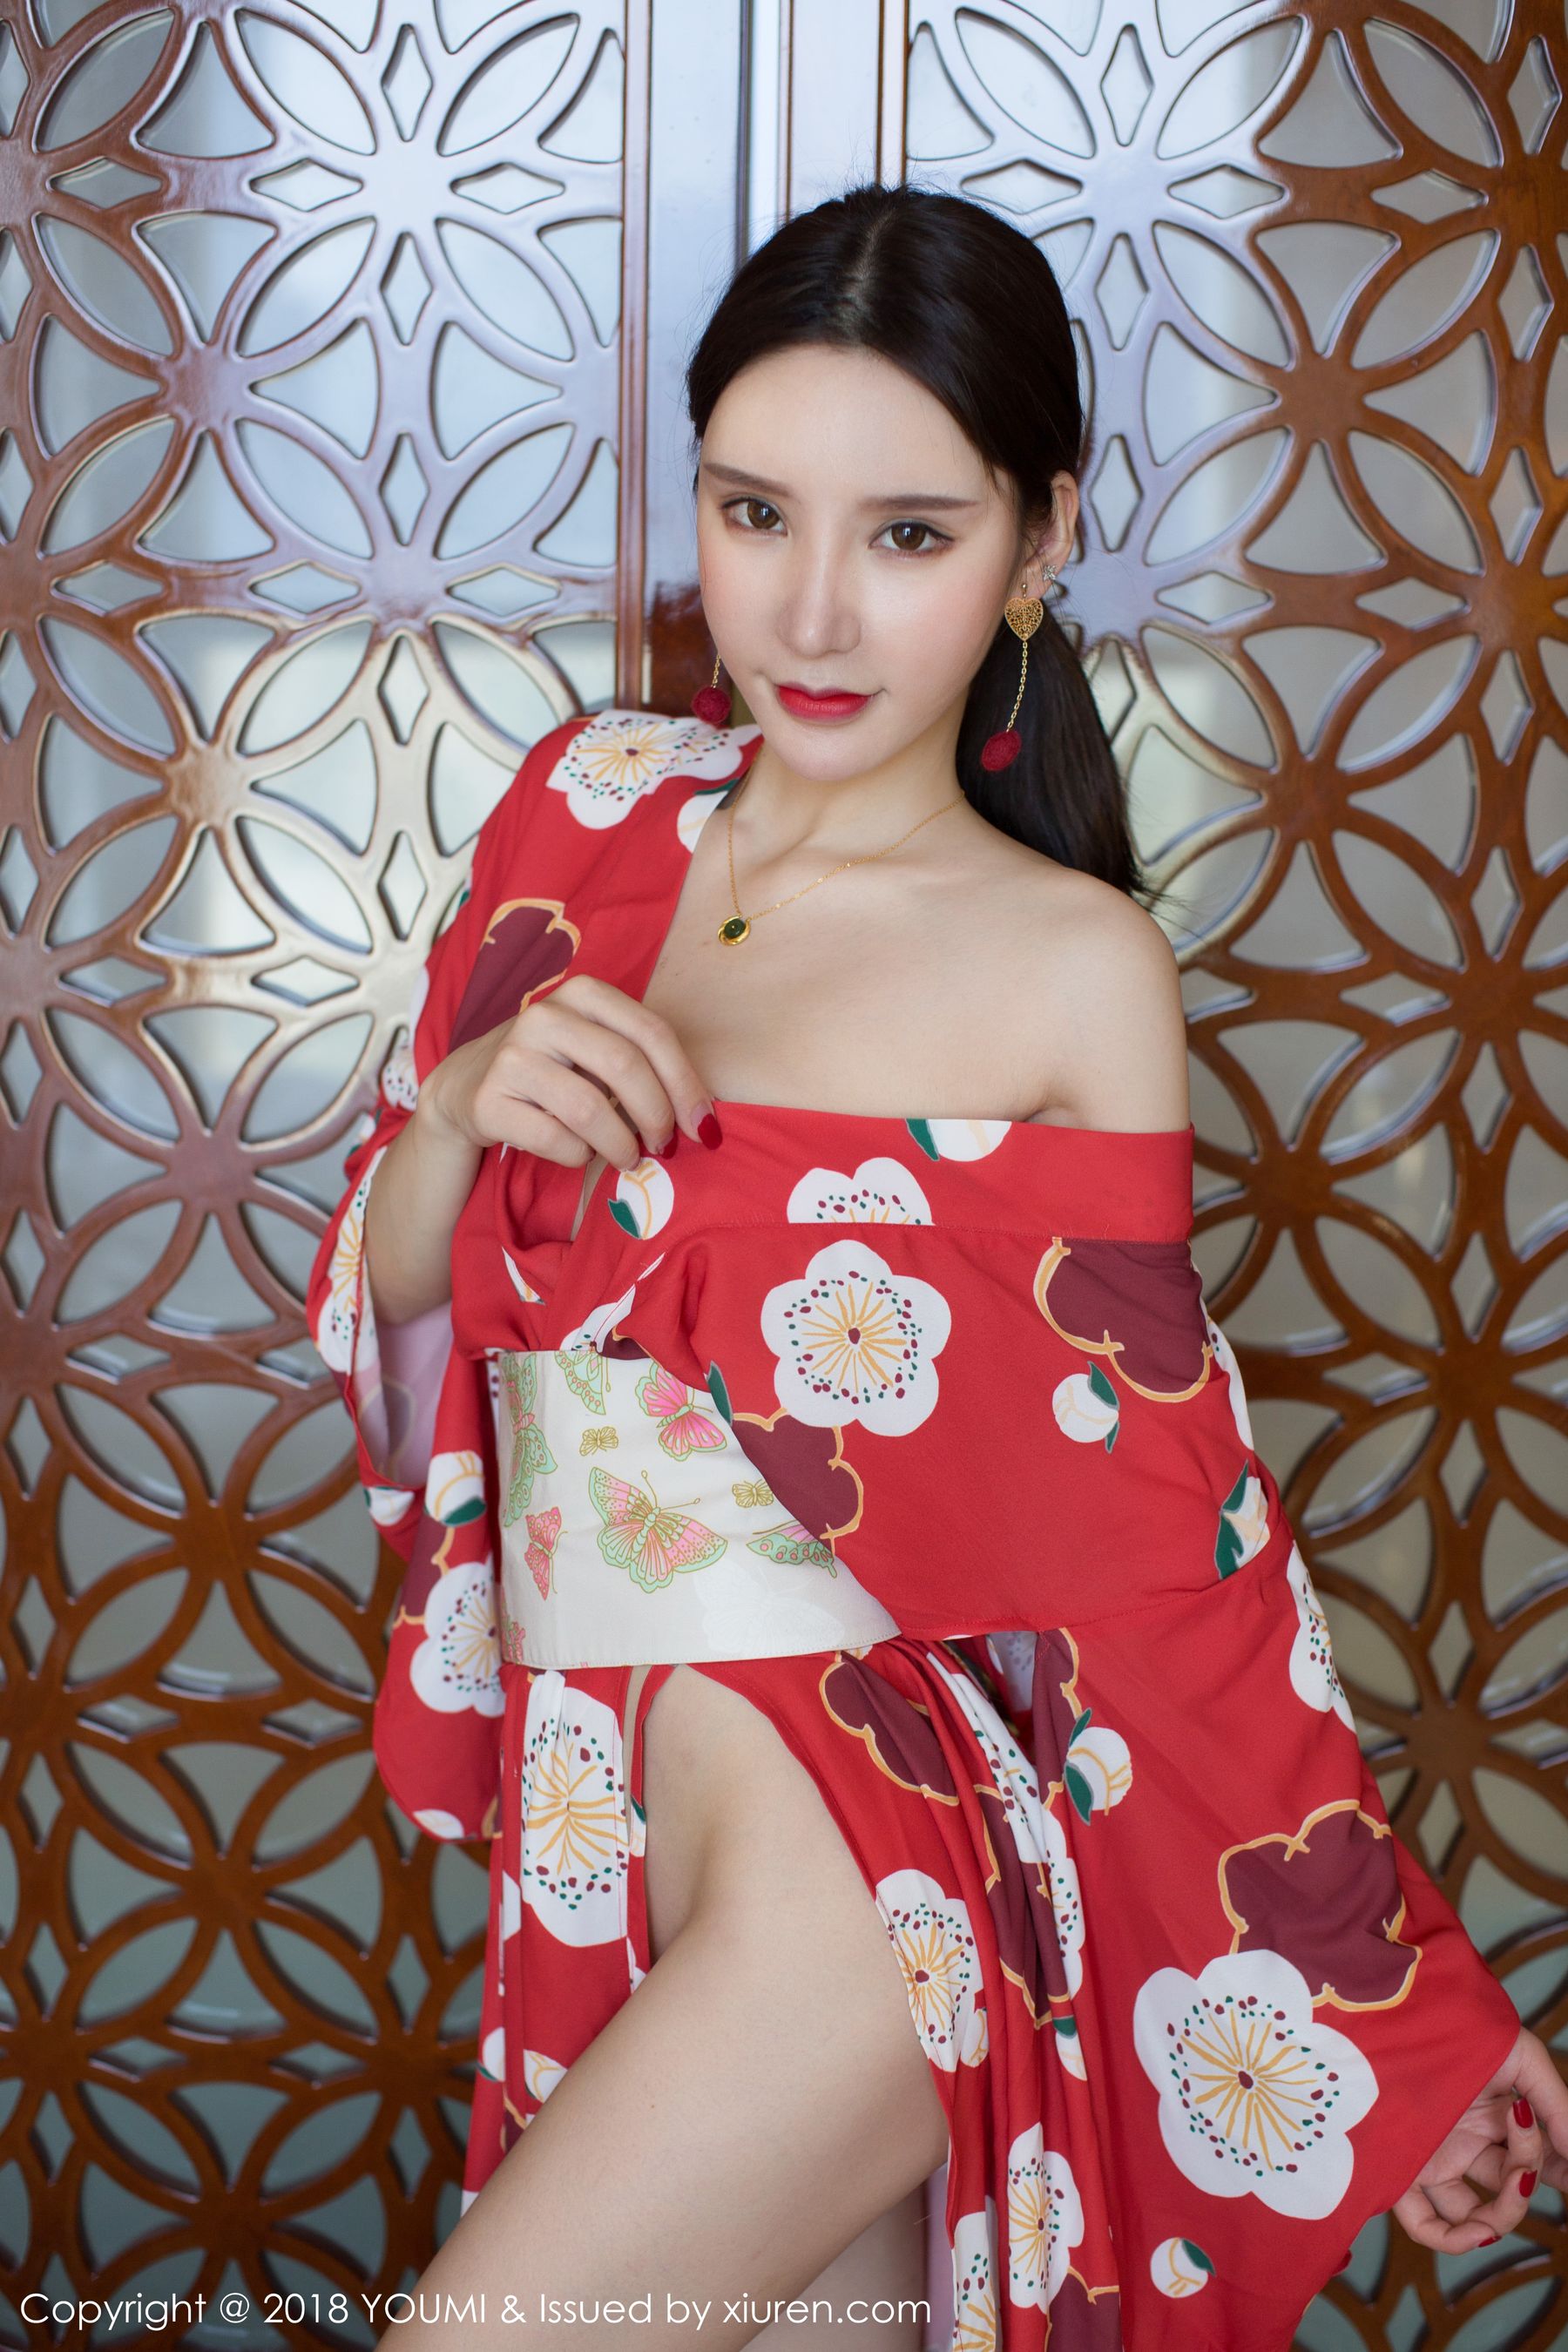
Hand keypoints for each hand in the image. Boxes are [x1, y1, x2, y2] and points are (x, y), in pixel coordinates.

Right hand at [420, 972, 714, 1173]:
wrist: (468, 1086)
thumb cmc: (553, 1069)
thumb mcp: (596, 1048)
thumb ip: (644, 1065)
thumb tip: (702, 1119)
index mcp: (583, 993)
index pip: (652, 1033)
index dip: (686, 1084)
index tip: (703, 1126)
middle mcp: (544, 1015)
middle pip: (626, 1067)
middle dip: (657, 1116)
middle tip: (665, 1146)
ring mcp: (512, 1056)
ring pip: (590, 1109)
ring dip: (621, 1144)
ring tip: (626, 1156)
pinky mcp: (488, 1100)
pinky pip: (556, 1139)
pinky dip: (580, 1156)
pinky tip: (579, 1152)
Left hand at [1391, 2027, 1567, 2251]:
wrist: (1404, 2008)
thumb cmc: (1463, 2027)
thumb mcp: (1523, 2059)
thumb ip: (1556, 2107)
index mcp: (1494, 2117)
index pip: (1534, 2162)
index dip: (1561, 2173)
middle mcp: (1465, 2141)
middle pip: (1509, 2189)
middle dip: (1530, 2182)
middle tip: (1537, 2160)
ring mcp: (1436, 2156)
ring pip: (1473, 2217)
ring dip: (1504, 2215)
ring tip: (1517, 2179)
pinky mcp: (1401, 2167)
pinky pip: (1423, 2224)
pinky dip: (1454, 2240)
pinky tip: (1480, 2231)